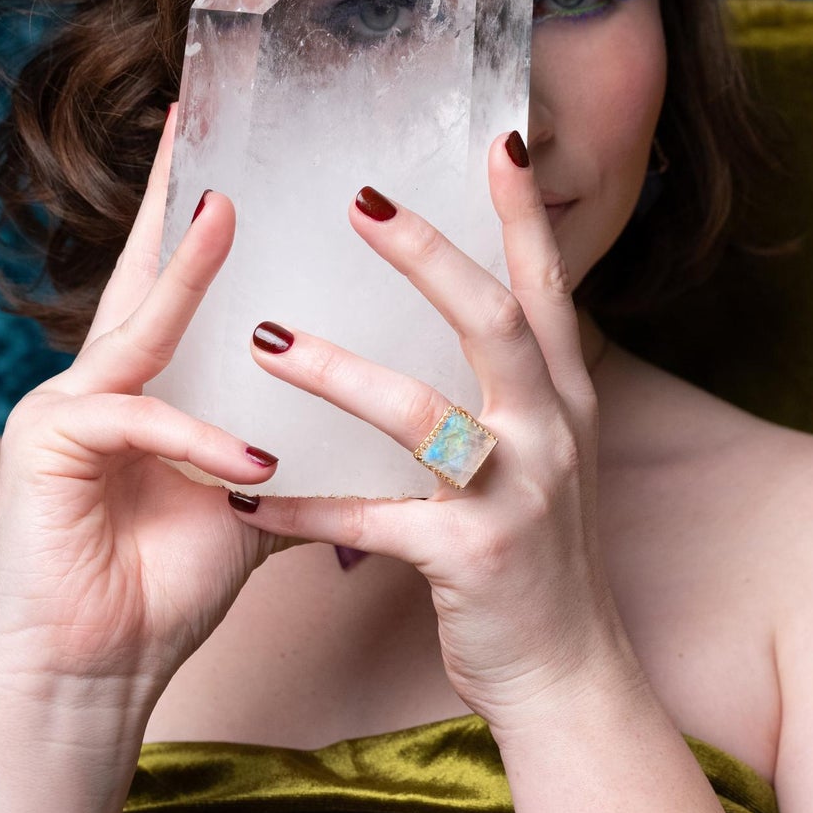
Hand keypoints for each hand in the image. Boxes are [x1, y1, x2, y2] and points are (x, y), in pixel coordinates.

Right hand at [0, 103, 295, 703]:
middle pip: (146, 272)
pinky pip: (137, 424)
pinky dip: (200, 441)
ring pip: (136, 326)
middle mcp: (106, 376)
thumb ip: (309, 447)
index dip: (209, 214)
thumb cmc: (176, 580)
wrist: (102, 672)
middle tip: (204, 120)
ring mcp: (67, 406)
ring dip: (184, 274)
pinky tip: (252, 465)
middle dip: (177, 197)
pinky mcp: (46, 451)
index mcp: (158, 380)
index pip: (190, 282)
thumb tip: (406, 418)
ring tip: (225, 216)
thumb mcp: (262, 498)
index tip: (243, 146)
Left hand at [221, 129, 635, 731]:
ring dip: (339, 371)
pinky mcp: (475, 558)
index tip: (499, 138)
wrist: (568, 674)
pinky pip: (376, 522)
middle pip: (495, 322)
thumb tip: (478, 310)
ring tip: (264, 336)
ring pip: (425, 415)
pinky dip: (305, 509)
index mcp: (568, 399)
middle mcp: (555, 433)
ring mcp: (520, 495)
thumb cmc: (536, 556)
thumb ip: (518, 387)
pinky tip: (244, 500)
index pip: (548, 287)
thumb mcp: (546, 456)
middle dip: (429, 256)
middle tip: (358, 200)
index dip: (525, 214)